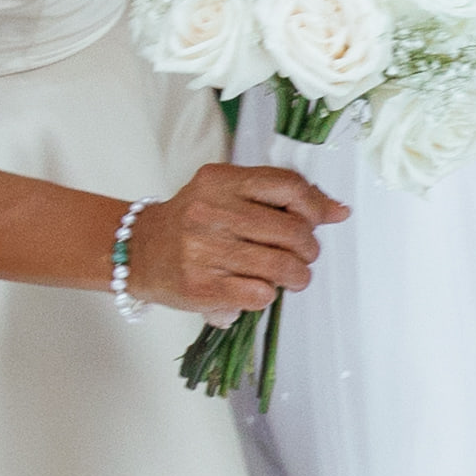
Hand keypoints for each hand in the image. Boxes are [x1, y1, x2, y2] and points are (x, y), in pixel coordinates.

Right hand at [119, 155, 339, 322]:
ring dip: (298, 276)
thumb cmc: (193, 221)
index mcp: (220, 180)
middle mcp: (210, 212)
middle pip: (292, 231)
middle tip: (303, 254)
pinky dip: (269, 295)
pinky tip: (261, 289)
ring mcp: (203, 251)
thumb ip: (281, 197)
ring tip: (293, 276)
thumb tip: (339, 210)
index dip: (315, 206)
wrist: (136, 250)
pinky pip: (259, 294)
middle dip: (309, 248)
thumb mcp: (229, 194)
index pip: (289, 186)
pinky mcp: (200, 287)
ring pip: (281, 266)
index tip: (319, 219)